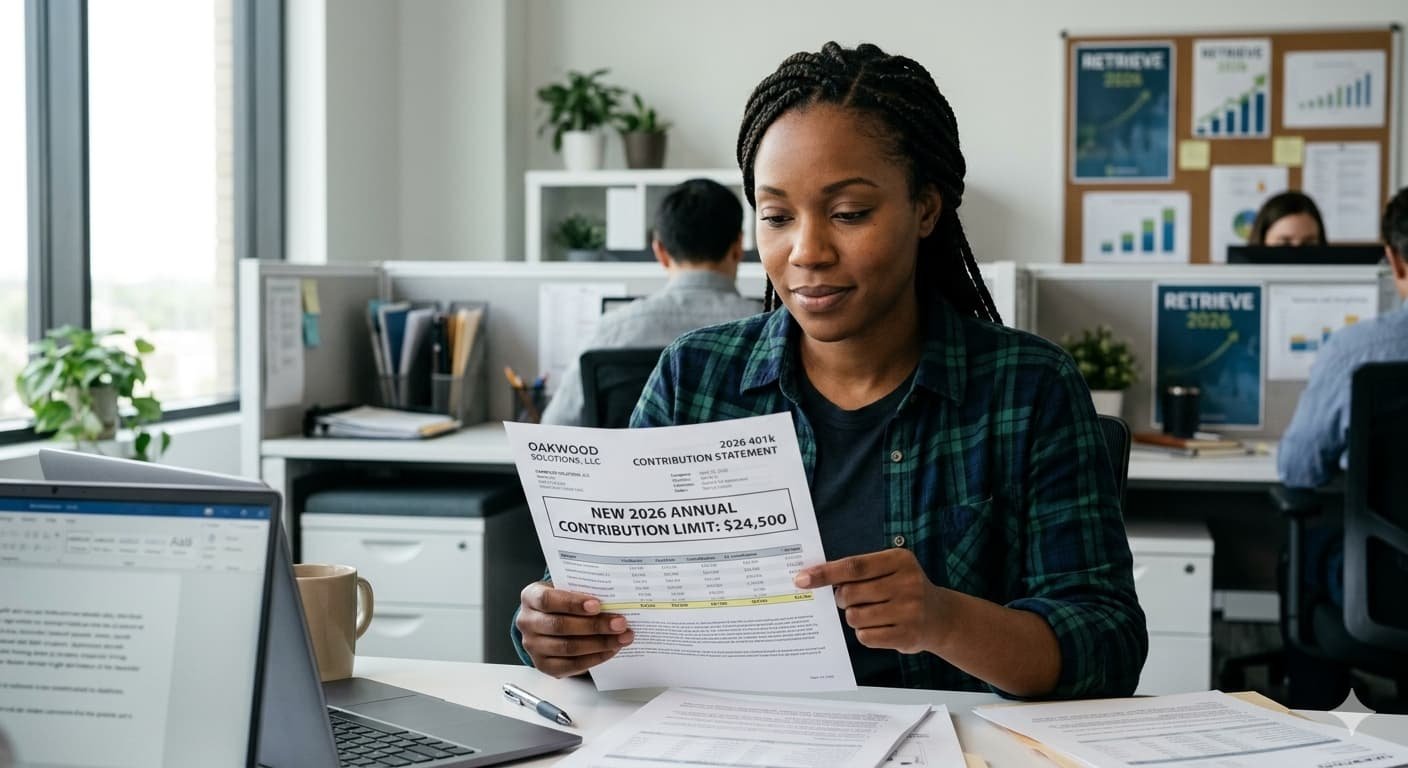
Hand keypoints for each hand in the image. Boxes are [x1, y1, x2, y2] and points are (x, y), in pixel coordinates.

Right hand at [516, 581, 633, 677]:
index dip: (573, 603)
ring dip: (599, 643)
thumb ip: (582, 591)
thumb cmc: (560, 601)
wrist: (548, 619)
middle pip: (560, 626)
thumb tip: (612, 600)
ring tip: (621, 638)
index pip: (548, 600)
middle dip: (594, 626)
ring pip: (567, 647)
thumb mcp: (565, 588)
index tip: (598, 605)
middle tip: (619, 623)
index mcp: (530, 597)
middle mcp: (527, 622)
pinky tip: (610, 650)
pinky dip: (594, 658)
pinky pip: (571, 665)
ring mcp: (533, 646)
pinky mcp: (543, 665)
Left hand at [794, 548, 948, 654]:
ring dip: (854, 616)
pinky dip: (865, 632)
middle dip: (841, 598)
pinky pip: (865, 636)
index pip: (853, 566)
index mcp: (899, 560)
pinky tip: (881, 627)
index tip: (802, 579)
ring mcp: (909, 611)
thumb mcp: (889, 569)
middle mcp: (907, 583)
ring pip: (854, 617)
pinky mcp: (907, 636)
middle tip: (849, 599)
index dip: (825, 573)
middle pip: (850, 593)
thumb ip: (857, 571)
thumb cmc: (903, 589)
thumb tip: (813, 578)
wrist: (940, 617)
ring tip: (871, 613)